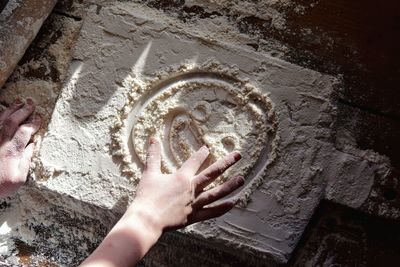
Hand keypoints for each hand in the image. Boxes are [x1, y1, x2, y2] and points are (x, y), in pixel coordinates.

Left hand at [0, 99, 40, 196]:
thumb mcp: (18, 179)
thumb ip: (26, 162)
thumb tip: (31, 147)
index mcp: (12, 151)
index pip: (25, 131)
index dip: (33, 122)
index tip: (39, 117)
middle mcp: (1, 142)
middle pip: (13, 120)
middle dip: (24, 110)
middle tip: (31, 102)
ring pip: (0, 119)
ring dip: (10, 109)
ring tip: (18, 103)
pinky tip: (2, 113)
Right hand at [128, 137, 243, 231]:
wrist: (147, 220)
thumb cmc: (147, 196)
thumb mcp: (149, 173)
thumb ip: (153, 155)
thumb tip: (153, 137)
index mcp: (182, 177)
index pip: (195, 161)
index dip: (202, 153)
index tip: (207, 148)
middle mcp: (192, 189)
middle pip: (213, 173)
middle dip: (226, 162)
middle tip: (238, 155)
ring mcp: (195, 203)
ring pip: (216, 193)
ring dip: (230, 185)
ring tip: (241, 179)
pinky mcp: (194, 216)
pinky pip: (211, 212)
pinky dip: (222, 208)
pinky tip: (232, 203)